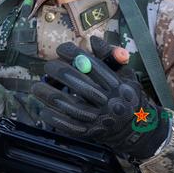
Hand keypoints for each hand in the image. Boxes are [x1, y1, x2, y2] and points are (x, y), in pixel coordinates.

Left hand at [31, 36, 169, 159]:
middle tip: (47, 66)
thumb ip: (109, 56)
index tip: (61, 49)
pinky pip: (67, 125)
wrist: (137, 129)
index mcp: (116, 85)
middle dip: (57, 71)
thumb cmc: (126, 96)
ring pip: (67, 104)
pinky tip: (43, 110)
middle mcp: (108, 102)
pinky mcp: (90, 132)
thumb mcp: (125, 74)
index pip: (92, 65)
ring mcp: (98, 119)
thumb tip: (94, 39)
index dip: (73, 54)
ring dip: (47, 94)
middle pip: (77, 83)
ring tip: (36, 87)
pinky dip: (52, 117)